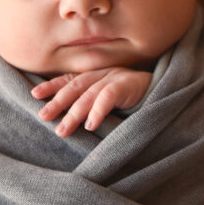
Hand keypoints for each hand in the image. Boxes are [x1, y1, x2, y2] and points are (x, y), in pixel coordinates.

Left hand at [31, 67, 151, 136]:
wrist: (168, 90)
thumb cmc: (138, 98)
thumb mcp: (113, 99)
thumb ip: (95, 103)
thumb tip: (71, 120)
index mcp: (98, 76)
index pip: (70, 79)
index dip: (52, 85)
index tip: (35, 95)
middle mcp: (104, 74)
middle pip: (75, 87)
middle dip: (57, 102)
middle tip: (43, 117)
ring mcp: (116, 78)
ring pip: (89, 95)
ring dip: (74, 113)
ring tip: (62, 130)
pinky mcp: (129, 85)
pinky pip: (109, 97)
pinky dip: (98, 110)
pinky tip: (90, 126)